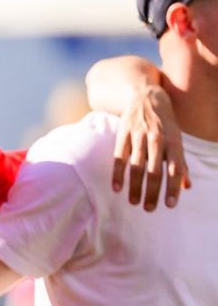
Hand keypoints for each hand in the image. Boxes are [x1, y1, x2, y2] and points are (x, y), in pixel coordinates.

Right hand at [112, 80, 189, 209]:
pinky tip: (117, 188)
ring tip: (134, 202)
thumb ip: (181, 163)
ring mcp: (139, 137)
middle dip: (152, 192)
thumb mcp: (177, 139)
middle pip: (154, 171)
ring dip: (135, 187)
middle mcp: (157, 140)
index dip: (173, 188)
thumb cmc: (164, 122)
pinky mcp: (123, 135)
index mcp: (174, 142)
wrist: (145, 96)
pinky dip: (117, 174)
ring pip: (136, 167)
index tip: (170, 205)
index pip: (175, 169)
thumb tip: (187, 186)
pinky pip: (119, 158)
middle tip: (149, 209)